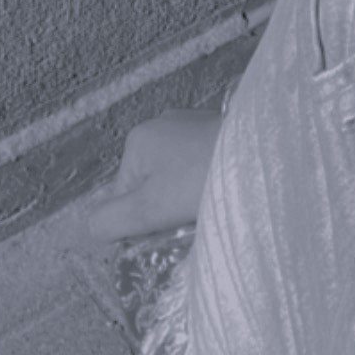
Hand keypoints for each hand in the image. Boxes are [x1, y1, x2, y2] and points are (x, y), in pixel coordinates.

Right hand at [87, 108, 222, 241]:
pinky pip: (203, 164)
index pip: (125, 195)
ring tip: (209, 207)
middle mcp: (163, 124)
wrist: (264, 154)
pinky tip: (223, 191)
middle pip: (152, 183)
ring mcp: (195, 124)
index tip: (166, 231)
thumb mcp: (147, 209)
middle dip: (166, 207)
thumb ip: (110, 220)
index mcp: (139, 139)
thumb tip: (90, 227)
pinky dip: (208, 180)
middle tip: (189, 221)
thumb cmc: (200, 180)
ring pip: (179, 175)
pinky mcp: (222, 129)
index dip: (141, 220)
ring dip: (189, 195)